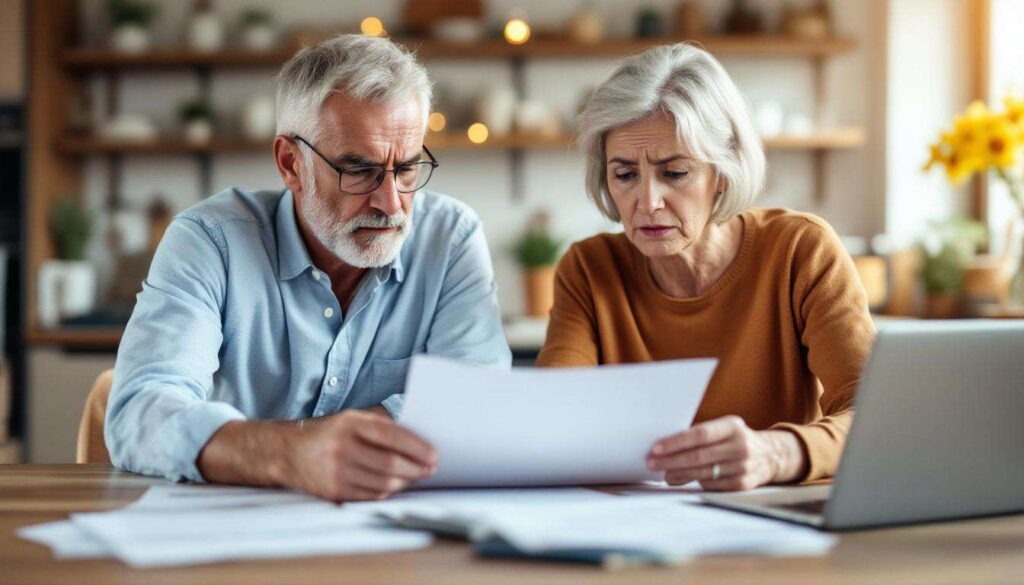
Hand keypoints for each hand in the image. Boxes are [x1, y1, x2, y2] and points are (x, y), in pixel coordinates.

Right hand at [283, 410, 435, 501]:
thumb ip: (381, 424)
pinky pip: (372, 495)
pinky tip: (396, 484)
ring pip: (384, 483)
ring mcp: (337, 472)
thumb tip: (418, 437)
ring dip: (406, 481)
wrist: (289, 453)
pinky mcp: (334, 491)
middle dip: (417, 469)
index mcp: (349, 424)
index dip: (417, 447)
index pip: (391, 436)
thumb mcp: (352, 418)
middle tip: (430, 468)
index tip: (434, 455)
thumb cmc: (330, 433)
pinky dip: (389, 491)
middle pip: (390, 464)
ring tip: (416, 475)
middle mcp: (342, 447)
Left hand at [646, 415, 806, 490]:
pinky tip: (681, 479)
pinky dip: (695, 482)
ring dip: (679, 474)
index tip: (656, 448)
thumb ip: (698, 436)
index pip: (700, 434)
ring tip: (662, 473)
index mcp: (733, 426)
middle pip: (699, 456)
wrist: (770, 455)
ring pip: (703, 473)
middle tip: (651, 463)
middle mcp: (741, 446)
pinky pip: (712, 485)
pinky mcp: (743, 484)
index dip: (676, 442)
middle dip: (671, 460)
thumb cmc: (734, 439)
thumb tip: (665, 449)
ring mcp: (744, 467)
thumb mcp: (722, 429)